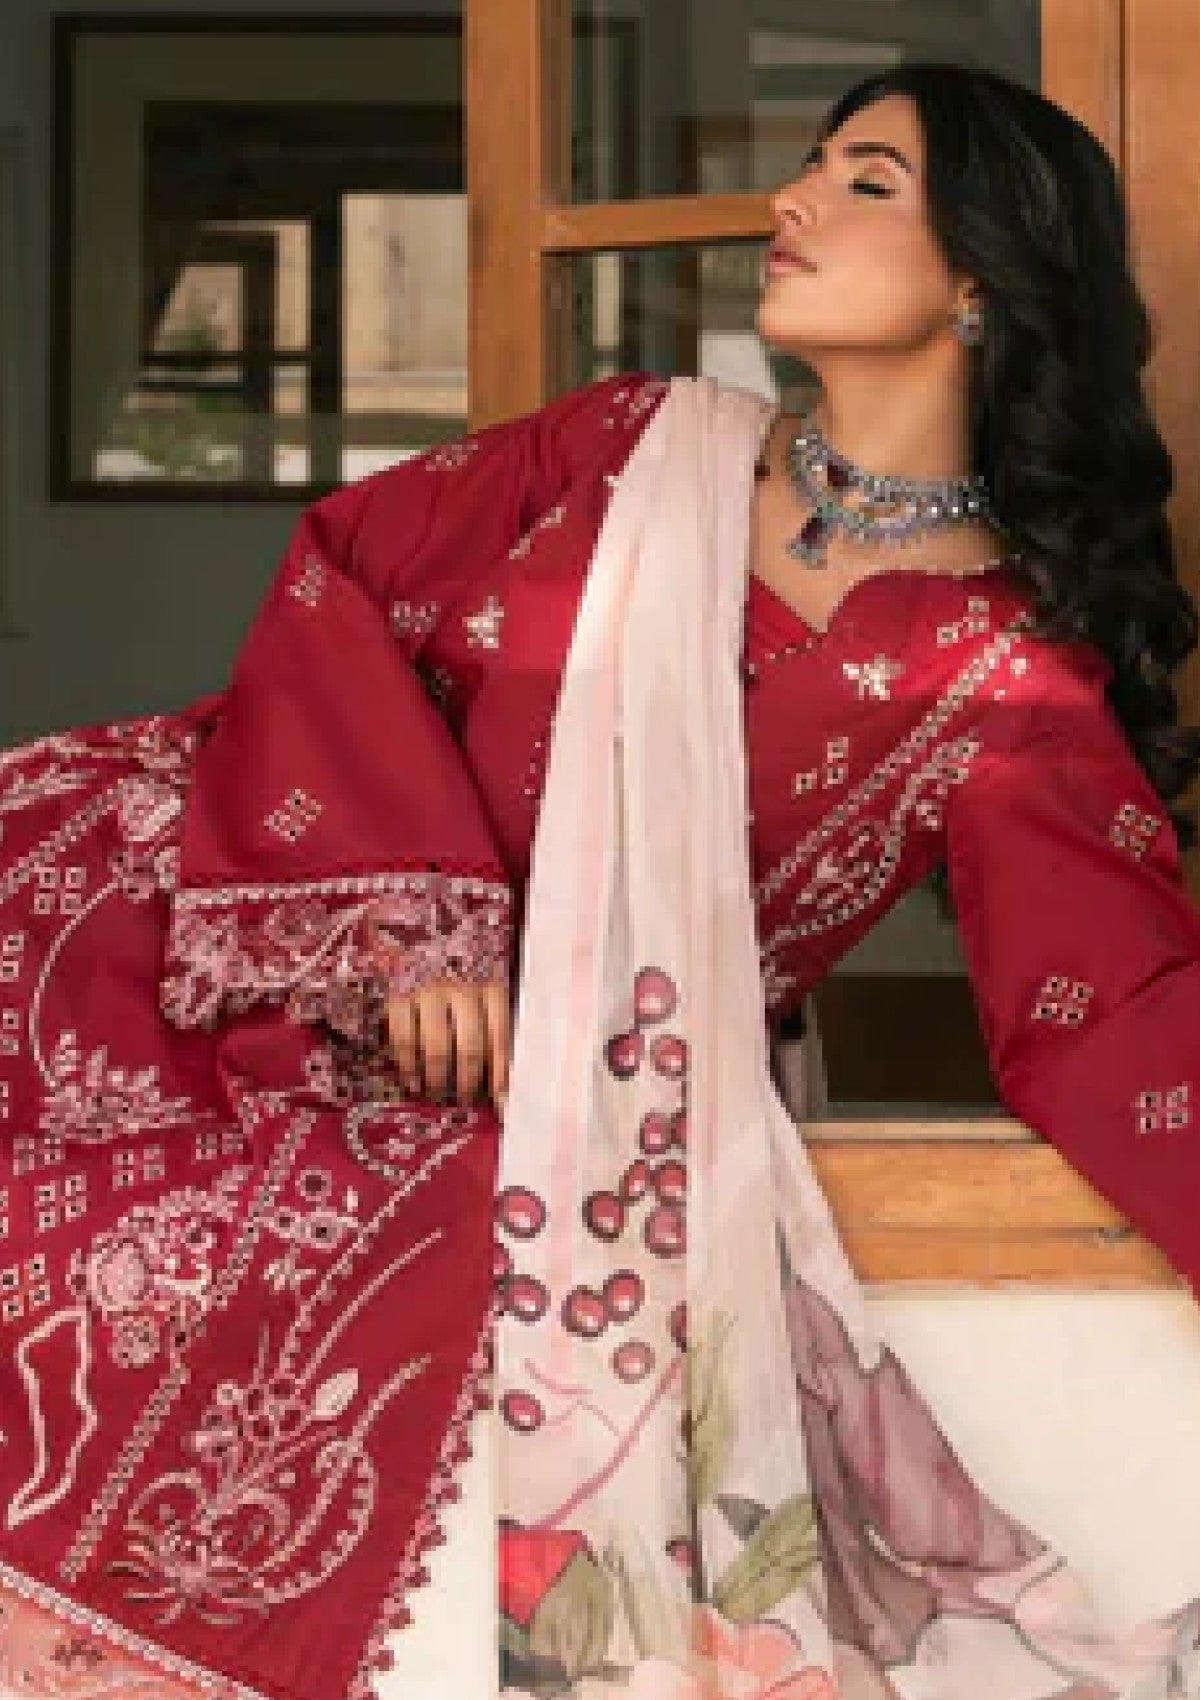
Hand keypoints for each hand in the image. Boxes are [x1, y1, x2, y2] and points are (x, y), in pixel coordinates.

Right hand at [386, 977, 510, 1113]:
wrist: (418, 951)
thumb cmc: (460, 991)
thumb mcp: (484, 1002)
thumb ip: (493, 1035)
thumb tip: (500, 1086)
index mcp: (490, 990)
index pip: (500, 1035)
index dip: (499, 1070)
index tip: (498, 1096)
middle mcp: (462, 989)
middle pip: (469, 1044)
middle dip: (468, 1079)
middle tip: (464, 1098)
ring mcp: (429, 992)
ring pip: (436, 1045)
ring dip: (438, 1076)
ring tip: (437, 1094)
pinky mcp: (398, 998)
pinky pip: (404, 1038)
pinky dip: (408, 1065)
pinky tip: (412, 1082)